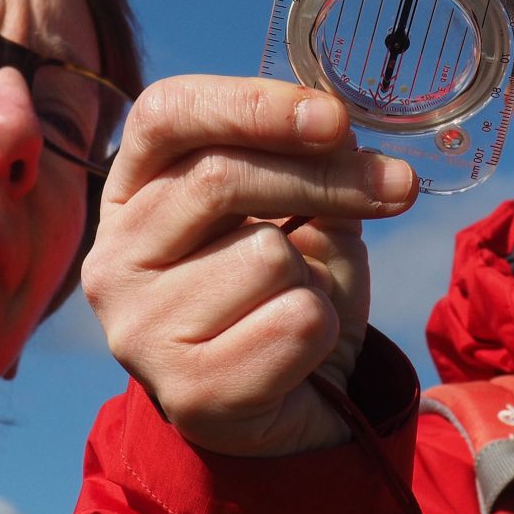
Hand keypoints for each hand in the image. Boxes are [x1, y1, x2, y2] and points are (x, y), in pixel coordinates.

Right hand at [82, 75, 417, 456]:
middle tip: (397, 185)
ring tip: (296, 305)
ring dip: (314, 275)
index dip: (252, 105)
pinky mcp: (188, 391)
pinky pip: (296, 323)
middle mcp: (115, 257)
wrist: (289, 409)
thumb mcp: (301, 211)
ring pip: (267, 256)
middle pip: (219, 178)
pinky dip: (324, 329)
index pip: (167, 114)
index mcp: (131, 192)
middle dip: (325, 176)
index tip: (333, 117)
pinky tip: (296, 353)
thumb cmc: (285, 293)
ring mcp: (139, 330)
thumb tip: (339, 130)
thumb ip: (310, 165)